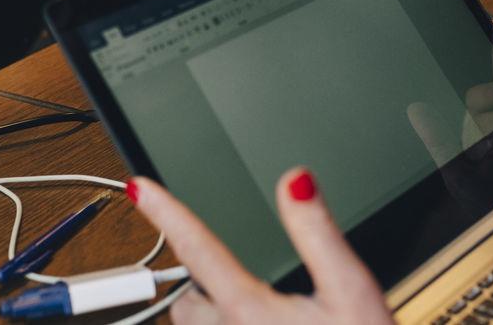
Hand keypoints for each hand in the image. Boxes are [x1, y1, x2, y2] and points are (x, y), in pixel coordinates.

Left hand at [127, 169, 392, 323]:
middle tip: (235, 281)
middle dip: (201, 287)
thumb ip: (318, 234)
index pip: (198, 248)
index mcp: (250, 311)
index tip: (139, 188)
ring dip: (211, 317)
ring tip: (251, 316)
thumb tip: (296, 182)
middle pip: (187, 303)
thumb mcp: (352, 292)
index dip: (166, 212)